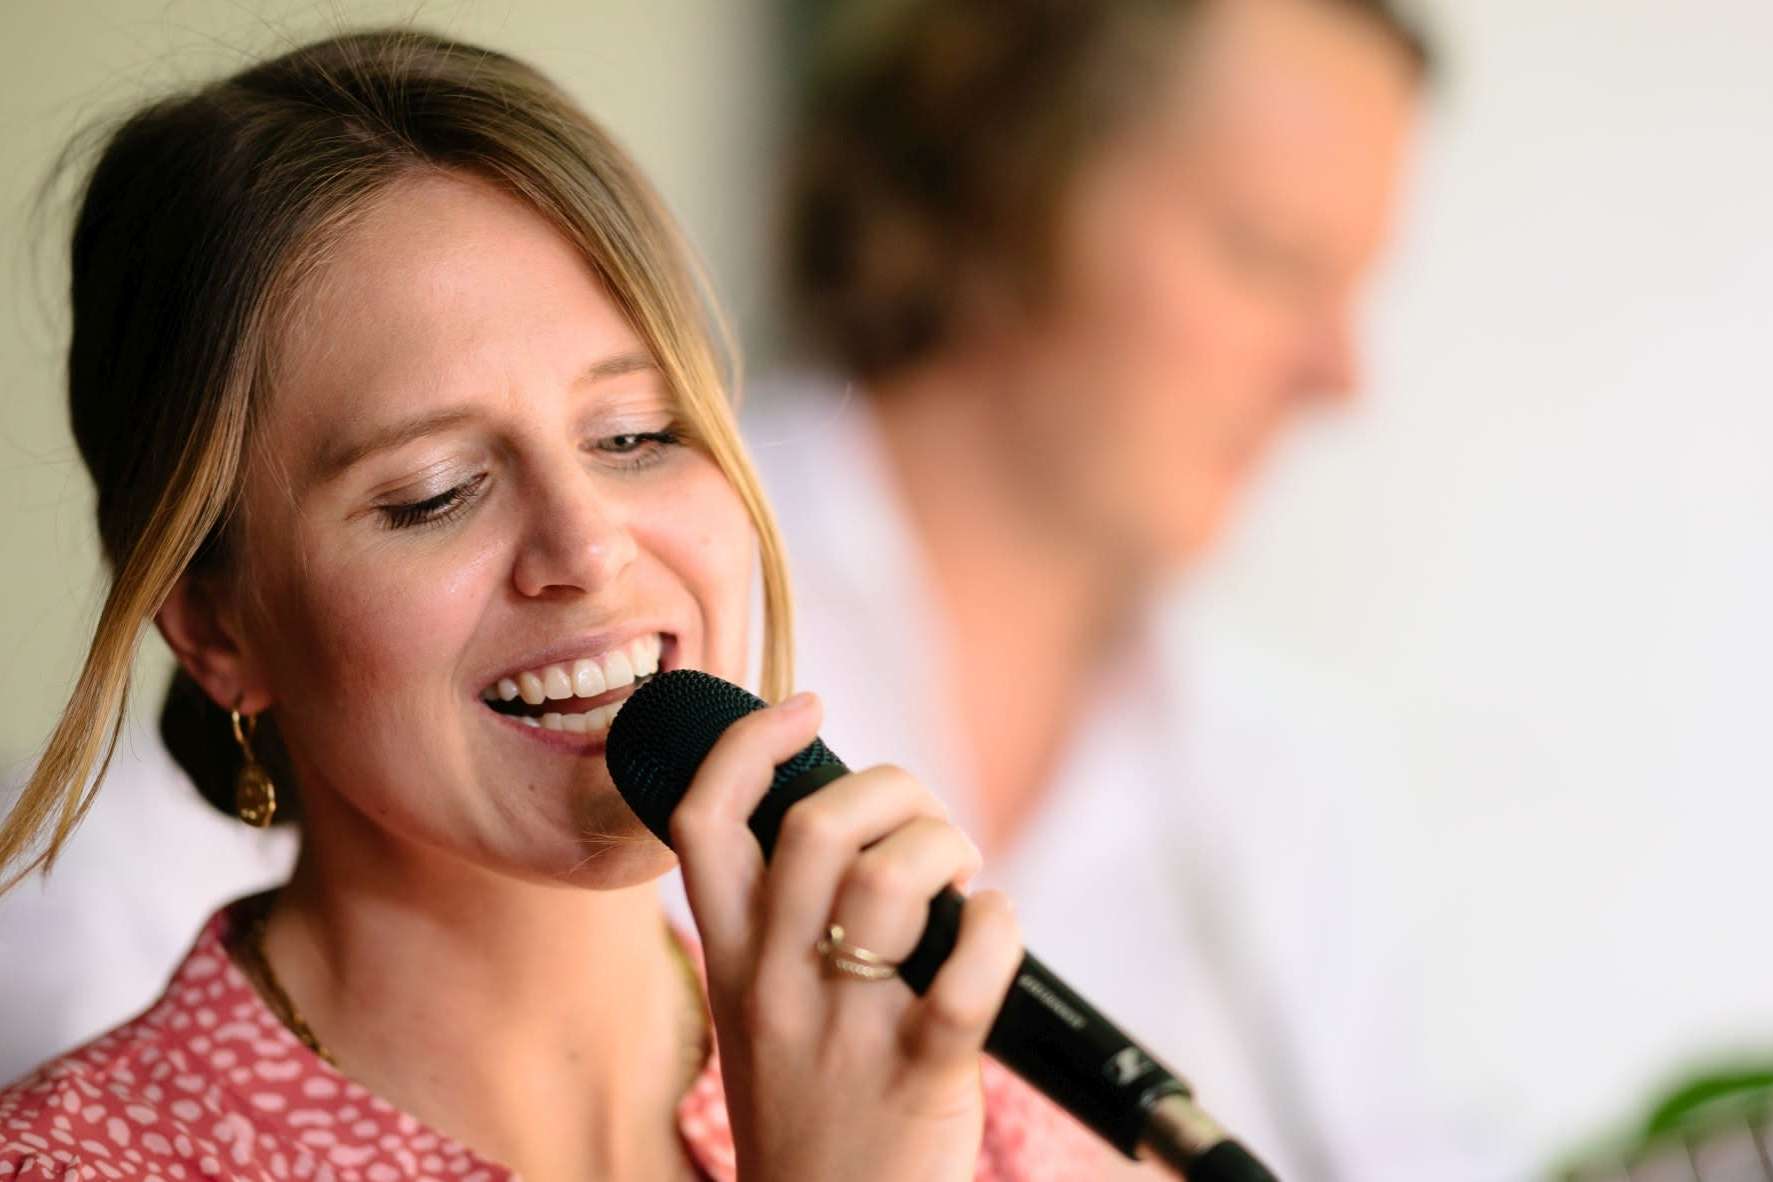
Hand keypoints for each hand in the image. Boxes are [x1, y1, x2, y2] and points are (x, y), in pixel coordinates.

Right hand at [670, 692, 1021, 1181]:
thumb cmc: (812, 1109)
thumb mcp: (760, 1012)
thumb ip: (784, 923)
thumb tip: (858, 819)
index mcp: (731, 961)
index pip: (703, 820)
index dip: (750, 742)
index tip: (807, 707)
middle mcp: (776, 986)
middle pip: (814, 827)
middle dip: (892, 792)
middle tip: (923, 824)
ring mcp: (845, 1031)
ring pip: (890, 882)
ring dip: (947, 851)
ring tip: (962, 883)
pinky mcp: (920, 1075)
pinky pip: (967, 972)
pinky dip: (998, 926)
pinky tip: (994, 930)